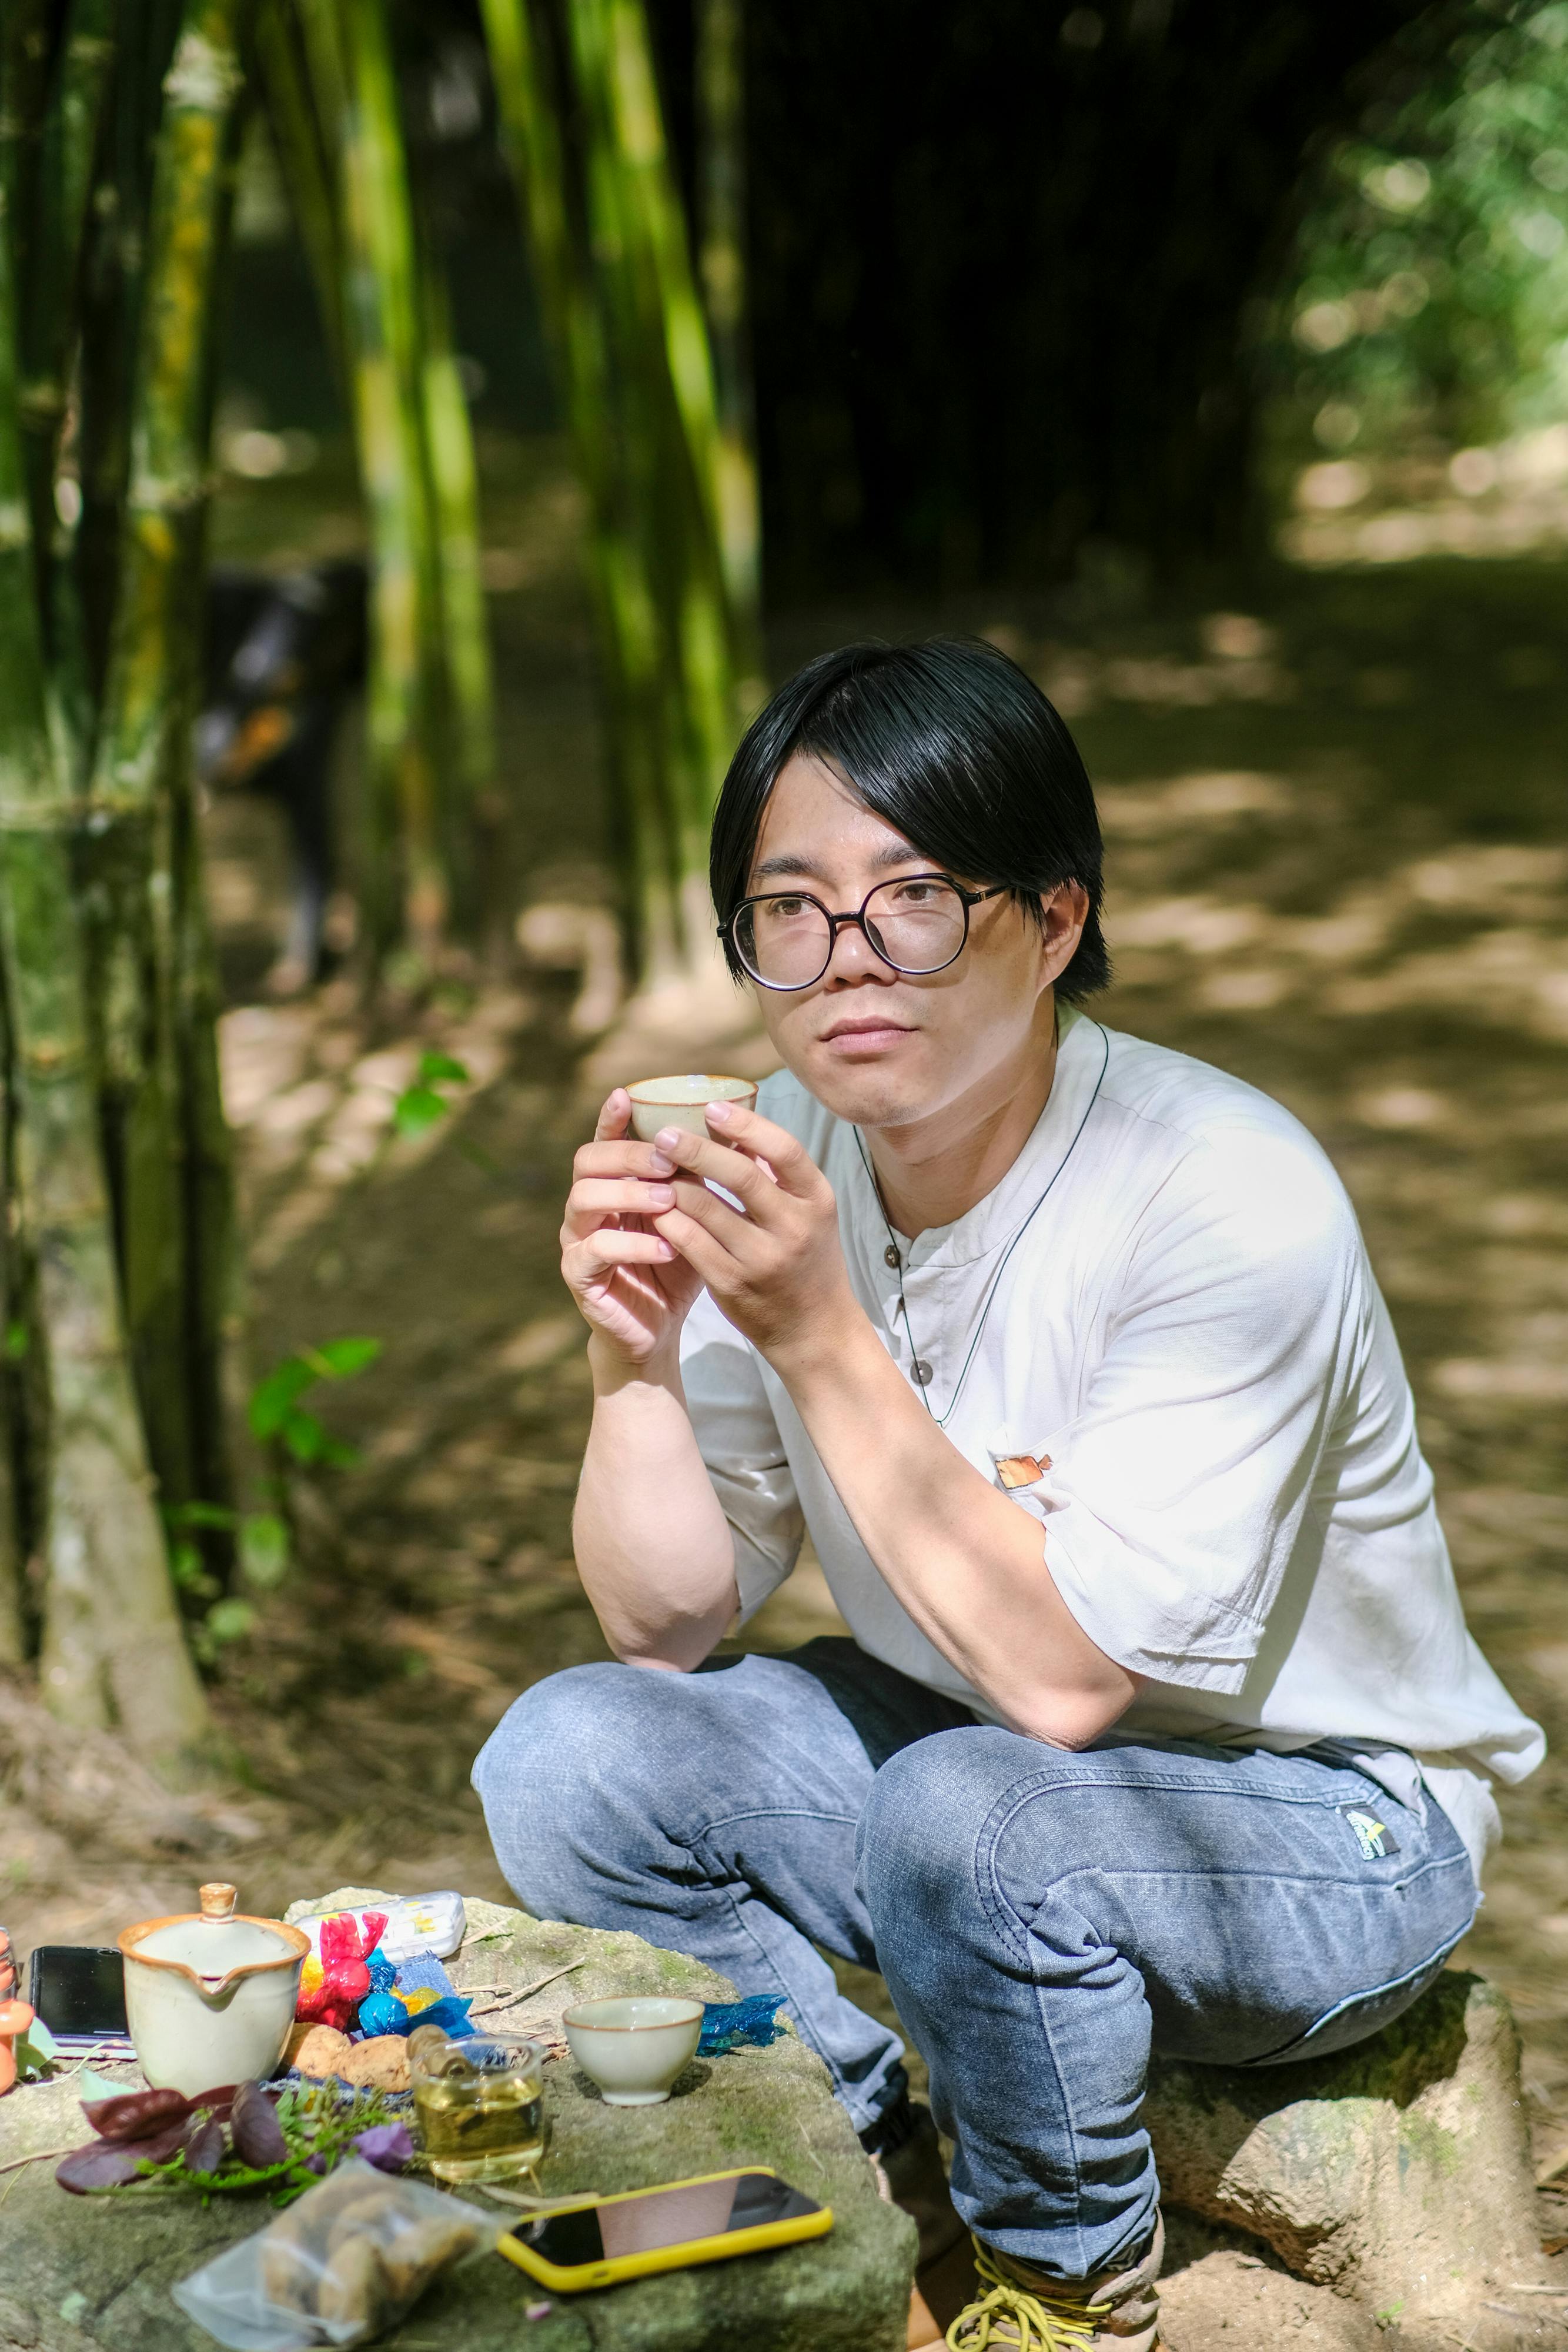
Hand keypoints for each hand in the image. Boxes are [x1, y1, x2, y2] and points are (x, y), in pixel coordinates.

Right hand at [561, 1090, 704, 1365]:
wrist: (658, 1326)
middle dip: (627, 1154)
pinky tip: (667, 1247)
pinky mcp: (578, 1274)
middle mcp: (588, 1203)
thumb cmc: (680, 1263)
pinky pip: (595, 1250)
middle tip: (666, 1159)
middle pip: (588, 1160)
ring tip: (669, 1199)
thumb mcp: (697, 1216)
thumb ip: (704, 1178)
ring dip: (628, 1194)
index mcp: (614, 1182)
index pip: (606, 1138)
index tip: (627, 1094)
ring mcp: (577, 1237)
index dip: (612, 1116)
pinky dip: (632, 1245)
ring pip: (584, 1199)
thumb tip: (743, 1134)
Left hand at [646, 1098, 856, 1365]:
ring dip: (673, 1183)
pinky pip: (690, 1242)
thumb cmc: (807, 1259)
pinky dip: (668, 1219)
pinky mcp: (732, 1284)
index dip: (746, 1124)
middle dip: (697, 1149)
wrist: (814, 1330)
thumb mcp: (809, 1213)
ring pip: (706, 1208)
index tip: (711, 1107)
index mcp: (817, 1200)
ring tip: (653, 1166)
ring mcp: (762, 1259)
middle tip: (664, 1133)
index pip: (784, 1149)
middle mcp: (794, 1227)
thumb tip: (737, 1124)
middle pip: (741, 1174)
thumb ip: (777, 1174)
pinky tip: (654, 1206)